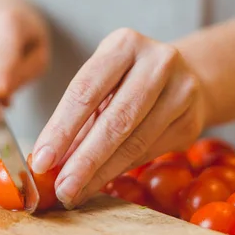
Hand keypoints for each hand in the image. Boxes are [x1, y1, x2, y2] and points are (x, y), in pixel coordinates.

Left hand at [30, 28, 208, 208]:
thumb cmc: (126, 80)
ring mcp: (181, 90)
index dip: (61, 129)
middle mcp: (157, 61)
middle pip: (114, 120)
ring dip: (101, 172)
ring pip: (135, 141)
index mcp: (124, 44)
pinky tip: (101, 181)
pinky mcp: (192, 119)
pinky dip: (122, 170)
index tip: (41, 160)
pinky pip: (150, 152)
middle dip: (84, 160)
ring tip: (76, 191)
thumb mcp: (100, 83)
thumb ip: (76, 118)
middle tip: (62, 187)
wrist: (183, 76)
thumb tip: (47, 161)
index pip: (85, 91)